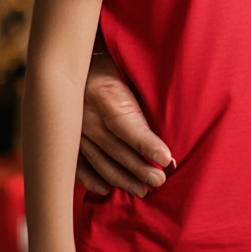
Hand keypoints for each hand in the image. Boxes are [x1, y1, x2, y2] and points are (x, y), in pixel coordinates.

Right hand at [79, 54, 171, 197]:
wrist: (73, 61)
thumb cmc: (113, 61)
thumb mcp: (129, 65)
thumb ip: (147, 81)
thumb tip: (181, 92)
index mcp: (106, 95)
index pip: (129, 127)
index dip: (148, 145)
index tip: (167, 159)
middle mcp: (88, 116)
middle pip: (116, 149)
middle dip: (140, 168)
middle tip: (160, 181)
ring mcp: (76, 130)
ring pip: (100, 160)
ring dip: (123, 178)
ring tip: (144, 190)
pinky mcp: (69, 138)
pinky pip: (78, 163)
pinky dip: (92, 178)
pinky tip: (107, 189)